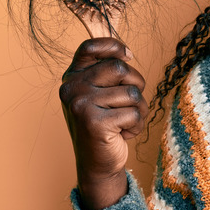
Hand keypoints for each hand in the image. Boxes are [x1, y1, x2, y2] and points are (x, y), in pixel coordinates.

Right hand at [59, 38, 148, 209]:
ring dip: (139, 110)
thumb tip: (127, 53)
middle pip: (120, 68)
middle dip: (136, 85)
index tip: (128, 56)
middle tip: (128, 105)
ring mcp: (80, 105)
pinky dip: (136, 126)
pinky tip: (122, 134)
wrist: (97, 162)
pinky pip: (134, 114)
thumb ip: (108, 71)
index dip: (114, 46)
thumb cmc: (106, 122)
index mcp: (73, 76)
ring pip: (132, 94)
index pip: (90, 46)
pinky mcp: (93, 123)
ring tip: (124, 122)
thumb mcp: (102, 92)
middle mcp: (71, 87)